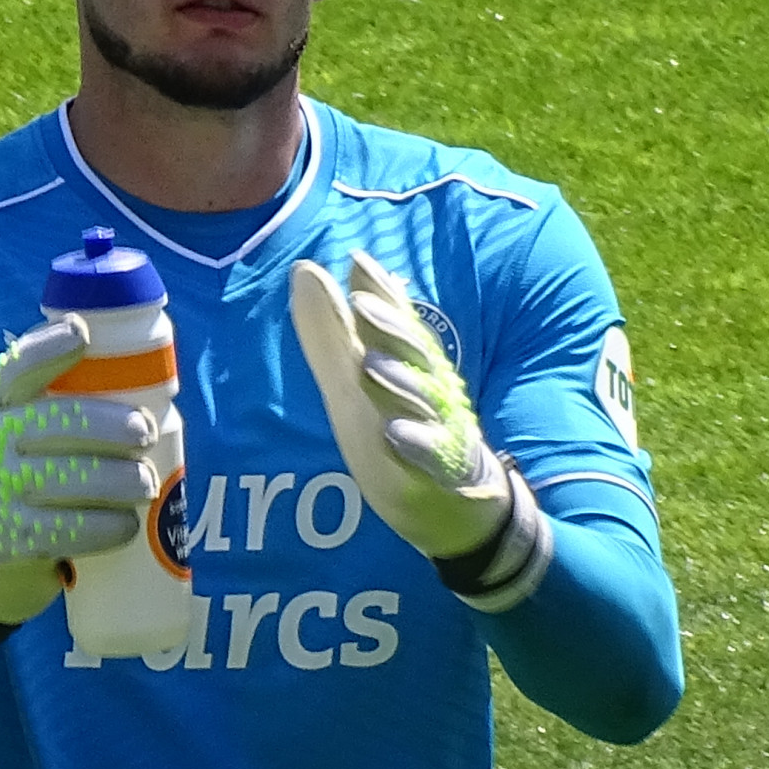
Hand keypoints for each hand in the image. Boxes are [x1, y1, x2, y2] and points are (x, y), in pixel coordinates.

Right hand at [0, 314, 159, 667]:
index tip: (81, 333)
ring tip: (147, 484)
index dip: (47, 348)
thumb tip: (155, 373)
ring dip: (113, 479)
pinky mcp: (12, 536)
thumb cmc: (45, 468)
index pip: (18, 367)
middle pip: (52, 421)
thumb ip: (78, 402)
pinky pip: (61, 530)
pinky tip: (126, 525)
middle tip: (145, 432)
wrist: (1, 543)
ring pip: (60, 476)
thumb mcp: (42, 430)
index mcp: (7, 405)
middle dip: (106, 424)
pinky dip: (101, 527)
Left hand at [287, 252, 551, 610]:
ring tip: (371, 364)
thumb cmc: (404, 437)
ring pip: (424, 403)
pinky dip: (417, 446)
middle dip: (390, 328)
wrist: (462, 507)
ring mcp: (440, 434)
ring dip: (400, 382)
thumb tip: (307, 270)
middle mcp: (428, 393)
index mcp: (408, 368)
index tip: (358, 260)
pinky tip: (395, 435)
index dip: (381, 293)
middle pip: (413, 357)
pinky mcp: (443, 478)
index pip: (396, 325)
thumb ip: (333, 334)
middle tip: (362, 302)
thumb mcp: (356, 386)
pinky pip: (433, 460)